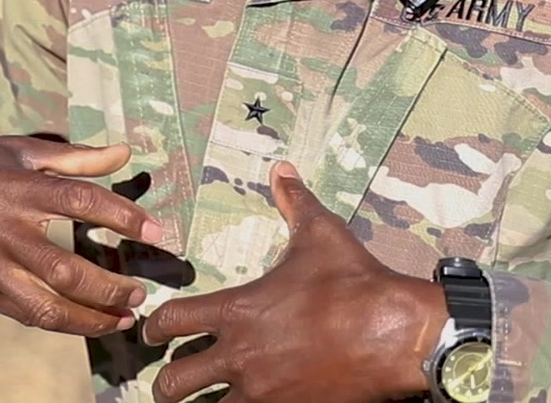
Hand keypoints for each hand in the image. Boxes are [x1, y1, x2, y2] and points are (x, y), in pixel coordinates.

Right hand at [0, 136, 163, 336]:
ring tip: (125, 316)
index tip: (157, 233)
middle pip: (69, 267)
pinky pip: (25, 314)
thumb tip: (125, 150)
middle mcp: (7, 228)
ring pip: (48, 303)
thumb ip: (73, 156)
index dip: (123, 217)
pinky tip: (87, 321)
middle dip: (113, 285)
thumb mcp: (16, 149)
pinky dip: (61, 322)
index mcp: (20, 185)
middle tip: (142, 289)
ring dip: (92, 316)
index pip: (82, 201)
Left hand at [142, 162, 445, 402]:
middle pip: (173, 383)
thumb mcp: (321, 234)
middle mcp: (240, 356)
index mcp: (237, 311)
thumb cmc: (355, 282)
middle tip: (167, 384)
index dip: (154, 327)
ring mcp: (262, 392)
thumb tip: (282, 169)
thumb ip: (294, 202)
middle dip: (164, 385)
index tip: (153, 332)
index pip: (171, 321)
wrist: (397, 334)